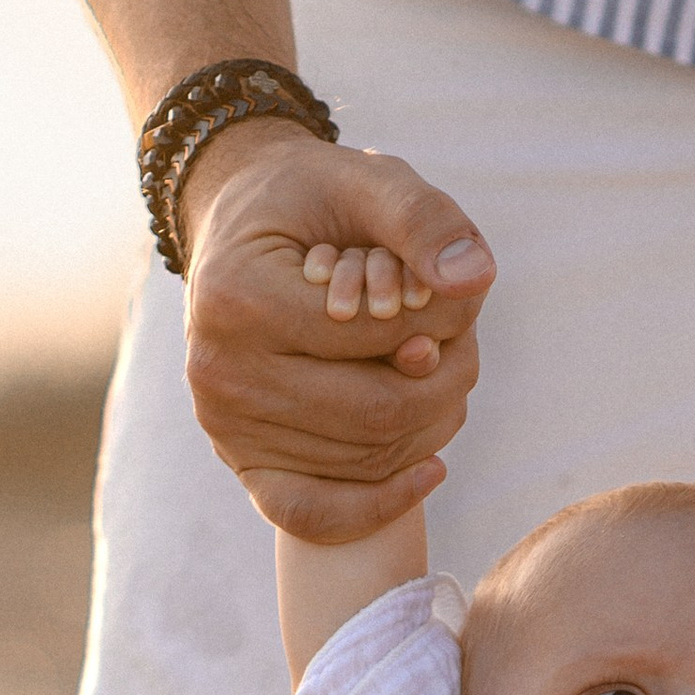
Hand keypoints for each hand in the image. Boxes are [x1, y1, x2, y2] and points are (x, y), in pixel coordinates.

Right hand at [183, 127, 494, 541]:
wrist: (241, 232)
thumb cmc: (309, 202)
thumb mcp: (363, 181)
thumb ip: (422, 218)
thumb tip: (474, 280)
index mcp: (237, 297)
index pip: (377, 334)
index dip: (445, 319)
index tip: (461, 294)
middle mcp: (220, 372)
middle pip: (378, 412)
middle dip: (446, 380)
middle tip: (464, 344)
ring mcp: (225, 425)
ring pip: (367, 459)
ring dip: (431, 424)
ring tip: (444, 375)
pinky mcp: (241, 462)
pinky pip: (314, 513)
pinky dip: (382, 503)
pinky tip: (432, 470)